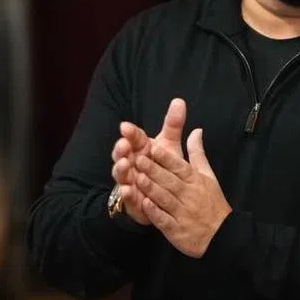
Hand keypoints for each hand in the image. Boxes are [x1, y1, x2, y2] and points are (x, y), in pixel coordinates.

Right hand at [110, 98, 190, 225]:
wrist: (164, 194)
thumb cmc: (163, 165)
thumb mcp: (170, 144)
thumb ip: (174, 125)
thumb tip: (179, 101)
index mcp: (140, 148)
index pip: (133, 137)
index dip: (129, 132)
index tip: (126, 126)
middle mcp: (130, 162)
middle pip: (122, 153)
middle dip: (121, 149)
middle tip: (123, 145)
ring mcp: (128, 180)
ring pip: (121, 173)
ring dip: (120, 169)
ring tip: (123, 165)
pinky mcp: (130, 198)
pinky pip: (126, 196)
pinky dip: (126, 193)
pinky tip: (127, 190)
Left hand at [135, 110, 231, 257]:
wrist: (222, 235)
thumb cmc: (212, 203)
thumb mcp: (208, 176)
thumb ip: (198, 153)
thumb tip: (196, 131)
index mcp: (195, 181)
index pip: (179, 166)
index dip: (166, 158)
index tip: (153, 148)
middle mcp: (189, 195)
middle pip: (170, 180)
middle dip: (154, 170)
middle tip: (138, 159)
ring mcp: (182, 213)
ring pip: (165, 198)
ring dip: (152, 188)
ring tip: (137, 178)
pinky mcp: (176, 229)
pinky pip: (164, 219)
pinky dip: (154, 212)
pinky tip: (144, 204)